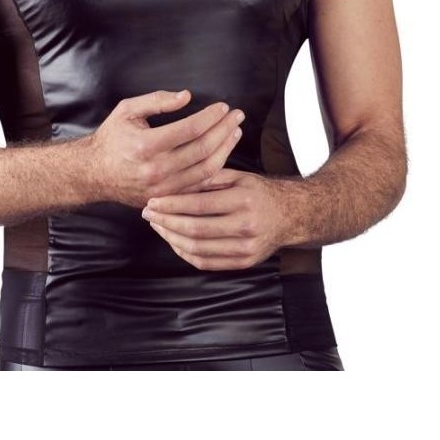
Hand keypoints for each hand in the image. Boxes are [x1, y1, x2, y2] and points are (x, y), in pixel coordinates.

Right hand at [82, 89, 244, 206]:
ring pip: (206, 169)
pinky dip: (216, 169)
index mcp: (145, 145)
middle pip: (203, 149)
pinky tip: (223, 153)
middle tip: (237, 116)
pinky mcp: (167, 198)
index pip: (190, 129)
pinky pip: (199, 185)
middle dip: (224, 130)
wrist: (94, 174)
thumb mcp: (127, 110)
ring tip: (234, 132)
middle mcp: (156, 169)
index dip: (211, 116)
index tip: (223, 107)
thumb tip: (186, 96)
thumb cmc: (112, 138)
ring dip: (225, 149)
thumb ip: (157, 101)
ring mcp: (163, 188)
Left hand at [141, 170, 293, 270]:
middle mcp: (246, 226)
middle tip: (148, 214)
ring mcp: (246, 248)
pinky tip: (173, 241)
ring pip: (198, 249)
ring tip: (158, 226)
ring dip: (171, 239)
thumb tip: (174, 182)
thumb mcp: (239, 177)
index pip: (199, 204)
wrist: (290, 215)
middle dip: (166, 222)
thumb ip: (208, 179)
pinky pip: (206, 263)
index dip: (172, 204)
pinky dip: (185, 253)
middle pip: (196, 229)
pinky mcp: (244, 263)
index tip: (153, 201)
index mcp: (244, 200)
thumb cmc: (259, 193)